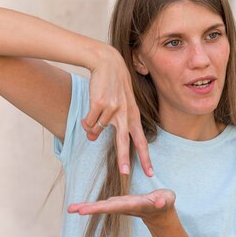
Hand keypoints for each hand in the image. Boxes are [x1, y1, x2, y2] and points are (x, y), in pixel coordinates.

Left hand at [67, 189, 175, 226]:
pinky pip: (102, 204)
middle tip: (72, 209)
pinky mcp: (118, 203)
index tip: (86, 210)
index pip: (115, 206)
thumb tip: (161, 202)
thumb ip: (164, 200)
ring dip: (86, 207)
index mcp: (134, 205)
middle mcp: (124, 206)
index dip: (100, 207)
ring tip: (70, 208)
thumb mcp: (167, 199)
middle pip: (104, 208)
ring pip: (101, 206)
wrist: (161, 211)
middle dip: (89, 208)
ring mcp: (120, 205)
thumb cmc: (165, 203)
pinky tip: (79, 207)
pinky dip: (90, 205)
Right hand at [81, 46, 152, 176]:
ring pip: (96, 130)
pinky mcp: (99, 105)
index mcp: (133, 116)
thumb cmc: (114, 85)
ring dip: (91, 128)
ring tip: (93, 115)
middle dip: (124, 159)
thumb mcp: (118, 104)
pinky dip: (85, 121)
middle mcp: (125, 115)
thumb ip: (109, 123)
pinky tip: (88, 111)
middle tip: (124, 173)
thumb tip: (92, 138)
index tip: (150, 173)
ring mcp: (112, 110)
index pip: (141, 141)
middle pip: (124, 142)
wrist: (107, 63)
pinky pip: (88, 122)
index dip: (145, 158)